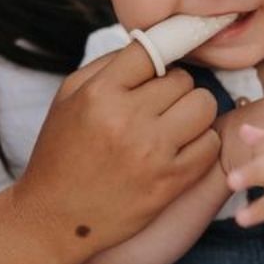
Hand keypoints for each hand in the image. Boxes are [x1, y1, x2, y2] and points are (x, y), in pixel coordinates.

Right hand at [13, 40, 219, 263]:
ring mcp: (152, 153)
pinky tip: (181, 149)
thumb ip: (107, 65)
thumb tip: (151, 45)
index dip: (158, 59)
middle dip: (175, 89)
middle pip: (183, 79)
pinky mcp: (171, 182)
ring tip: (174, 124)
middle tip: (160, 106)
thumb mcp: (68, 97)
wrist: (53, 218)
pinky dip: (201, 143)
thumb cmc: (60, 153)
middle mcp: (127, 120)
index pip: (152, 50)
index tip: (158, 71)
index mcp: (100, 94)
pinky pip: (211, 144)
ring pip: (204, 106)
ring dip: (194, 112)